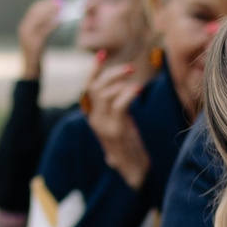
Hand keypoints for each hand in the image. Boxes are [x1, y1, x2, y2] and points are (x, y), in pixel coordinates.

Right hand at [18, 0, 63, 79]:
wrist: (31, 72)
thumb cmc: (39, 56)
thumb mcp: (41, 39)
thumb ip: (46, 28)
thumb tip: (60, 17)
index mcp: (25, 26)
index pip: (34, 9)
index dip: (46, 2)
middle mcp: (24, 29)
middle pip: (36, 11)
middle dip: (49, 4)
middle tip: (62, 1)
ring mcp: (26, 37)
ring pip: (39, 20)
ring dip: (51, 12)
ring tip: (63, 8)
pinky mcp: (33, 45)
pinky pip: (43, 32)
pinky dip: (52, 25)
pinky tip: (61, 21)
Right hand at [84, 59, 151, 187]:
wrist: (133, 173)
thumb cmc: (130, 147)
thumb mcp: (121, 123)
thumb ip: (116, 108)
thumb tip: (122, 88)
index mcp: (94, 116)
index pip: (88, 88)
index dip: (94, 70)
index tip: (102, 54)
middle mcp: (95, 119)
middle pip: (96, 87)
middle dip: (111, 73)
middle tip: (129, 68)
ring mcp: (104, 126)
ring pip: (105, 94)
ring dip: (120, 81)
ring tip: (135, 78)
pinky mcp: (116, 131)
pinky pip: (118, 105)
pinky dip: (127, 94)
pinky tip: (137, 89)